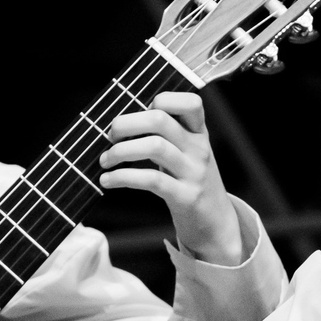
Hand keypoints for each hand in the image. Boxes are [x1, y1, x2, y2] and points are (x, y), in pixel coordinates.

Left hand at [101, 93, 246, 265]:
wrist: (215, 221)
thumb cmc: (191, 180)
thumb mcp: (188, 152)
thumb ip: (167, 134)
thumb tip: (121, 122)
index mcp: (199, 133)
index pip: (191, 102)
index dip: (163, 99)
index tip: (140, 112)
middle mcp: (198, 148)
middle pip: (160, 120)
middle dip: (126, 123)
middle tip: (110, 136)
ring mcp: (194, 172)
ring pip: (154, 146)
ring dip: (120, 151)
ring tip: (105, 160)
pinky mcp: (185, 196)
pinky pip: (151, 180)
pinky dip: (123, 177)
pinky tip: (108, 180)